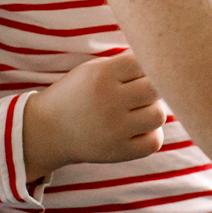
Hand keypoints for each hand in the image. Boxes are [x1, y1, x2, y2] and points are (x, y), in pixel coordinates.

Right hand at [23, 52, 167, 177]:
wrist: (48, 130)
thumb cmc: (78, 93)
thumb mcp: (94, 69)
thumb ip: (126, 63)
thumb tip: (163, 60)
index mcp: (102, 75)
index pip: (144, 62)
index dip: (147, 66)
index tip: (138, 73)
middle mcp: (109, 101)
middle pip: (156, 88)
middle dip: (154, 87)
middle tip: (142, 91)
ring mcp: (114, 129)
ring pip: (159, 114)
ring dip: (153, 110)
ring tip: (140, 110)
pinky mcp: (118, 152)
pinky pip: (154, 142)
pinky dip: (152, 134)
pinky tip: (139, 129)